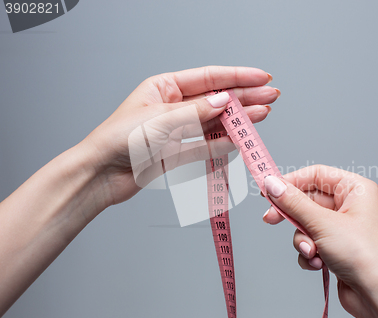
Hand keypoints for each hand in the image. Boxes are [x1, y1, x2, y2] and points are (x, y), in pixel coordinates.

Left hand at [82, 66, 278, 206]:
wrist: (101, 175)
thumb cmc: (117, 140)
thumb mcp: (160, 120)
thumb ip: (196, 112)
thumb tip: (225, 100)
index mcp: (164, 87)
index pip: (208, 77)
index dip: (238, 76)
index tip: (261, 77)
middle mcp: (173, 106)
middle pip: (216, 99)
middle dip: (245, 97)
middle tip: (271, 96)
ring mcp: (177, 130)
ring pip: (215, 123)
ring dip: (238, 121)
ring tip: (262, 116)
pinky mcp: (178, 152)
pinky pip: (206, 146)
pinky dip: (224, 144)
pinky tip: (241, 140)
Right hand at [262, 165, 377, 317]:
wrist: (377, 294)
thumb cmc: (364, 255)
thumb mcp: (322, 223)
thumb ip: (293, 202)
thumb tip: (272, 184)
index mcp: (355, 189)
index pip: (315, 175)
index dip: (291, 181)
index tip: (268, 190)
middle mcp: (350, 206)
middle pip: (307, 201)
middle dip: (293, 217)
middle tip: (271, 219)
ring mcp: (342, 228)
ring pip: (306, 224)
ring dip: (303, 240)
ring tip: (312, 252)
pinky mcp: (336, 247)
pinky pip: (311, 242)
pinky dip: (310, 254)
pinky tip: (318, 264)